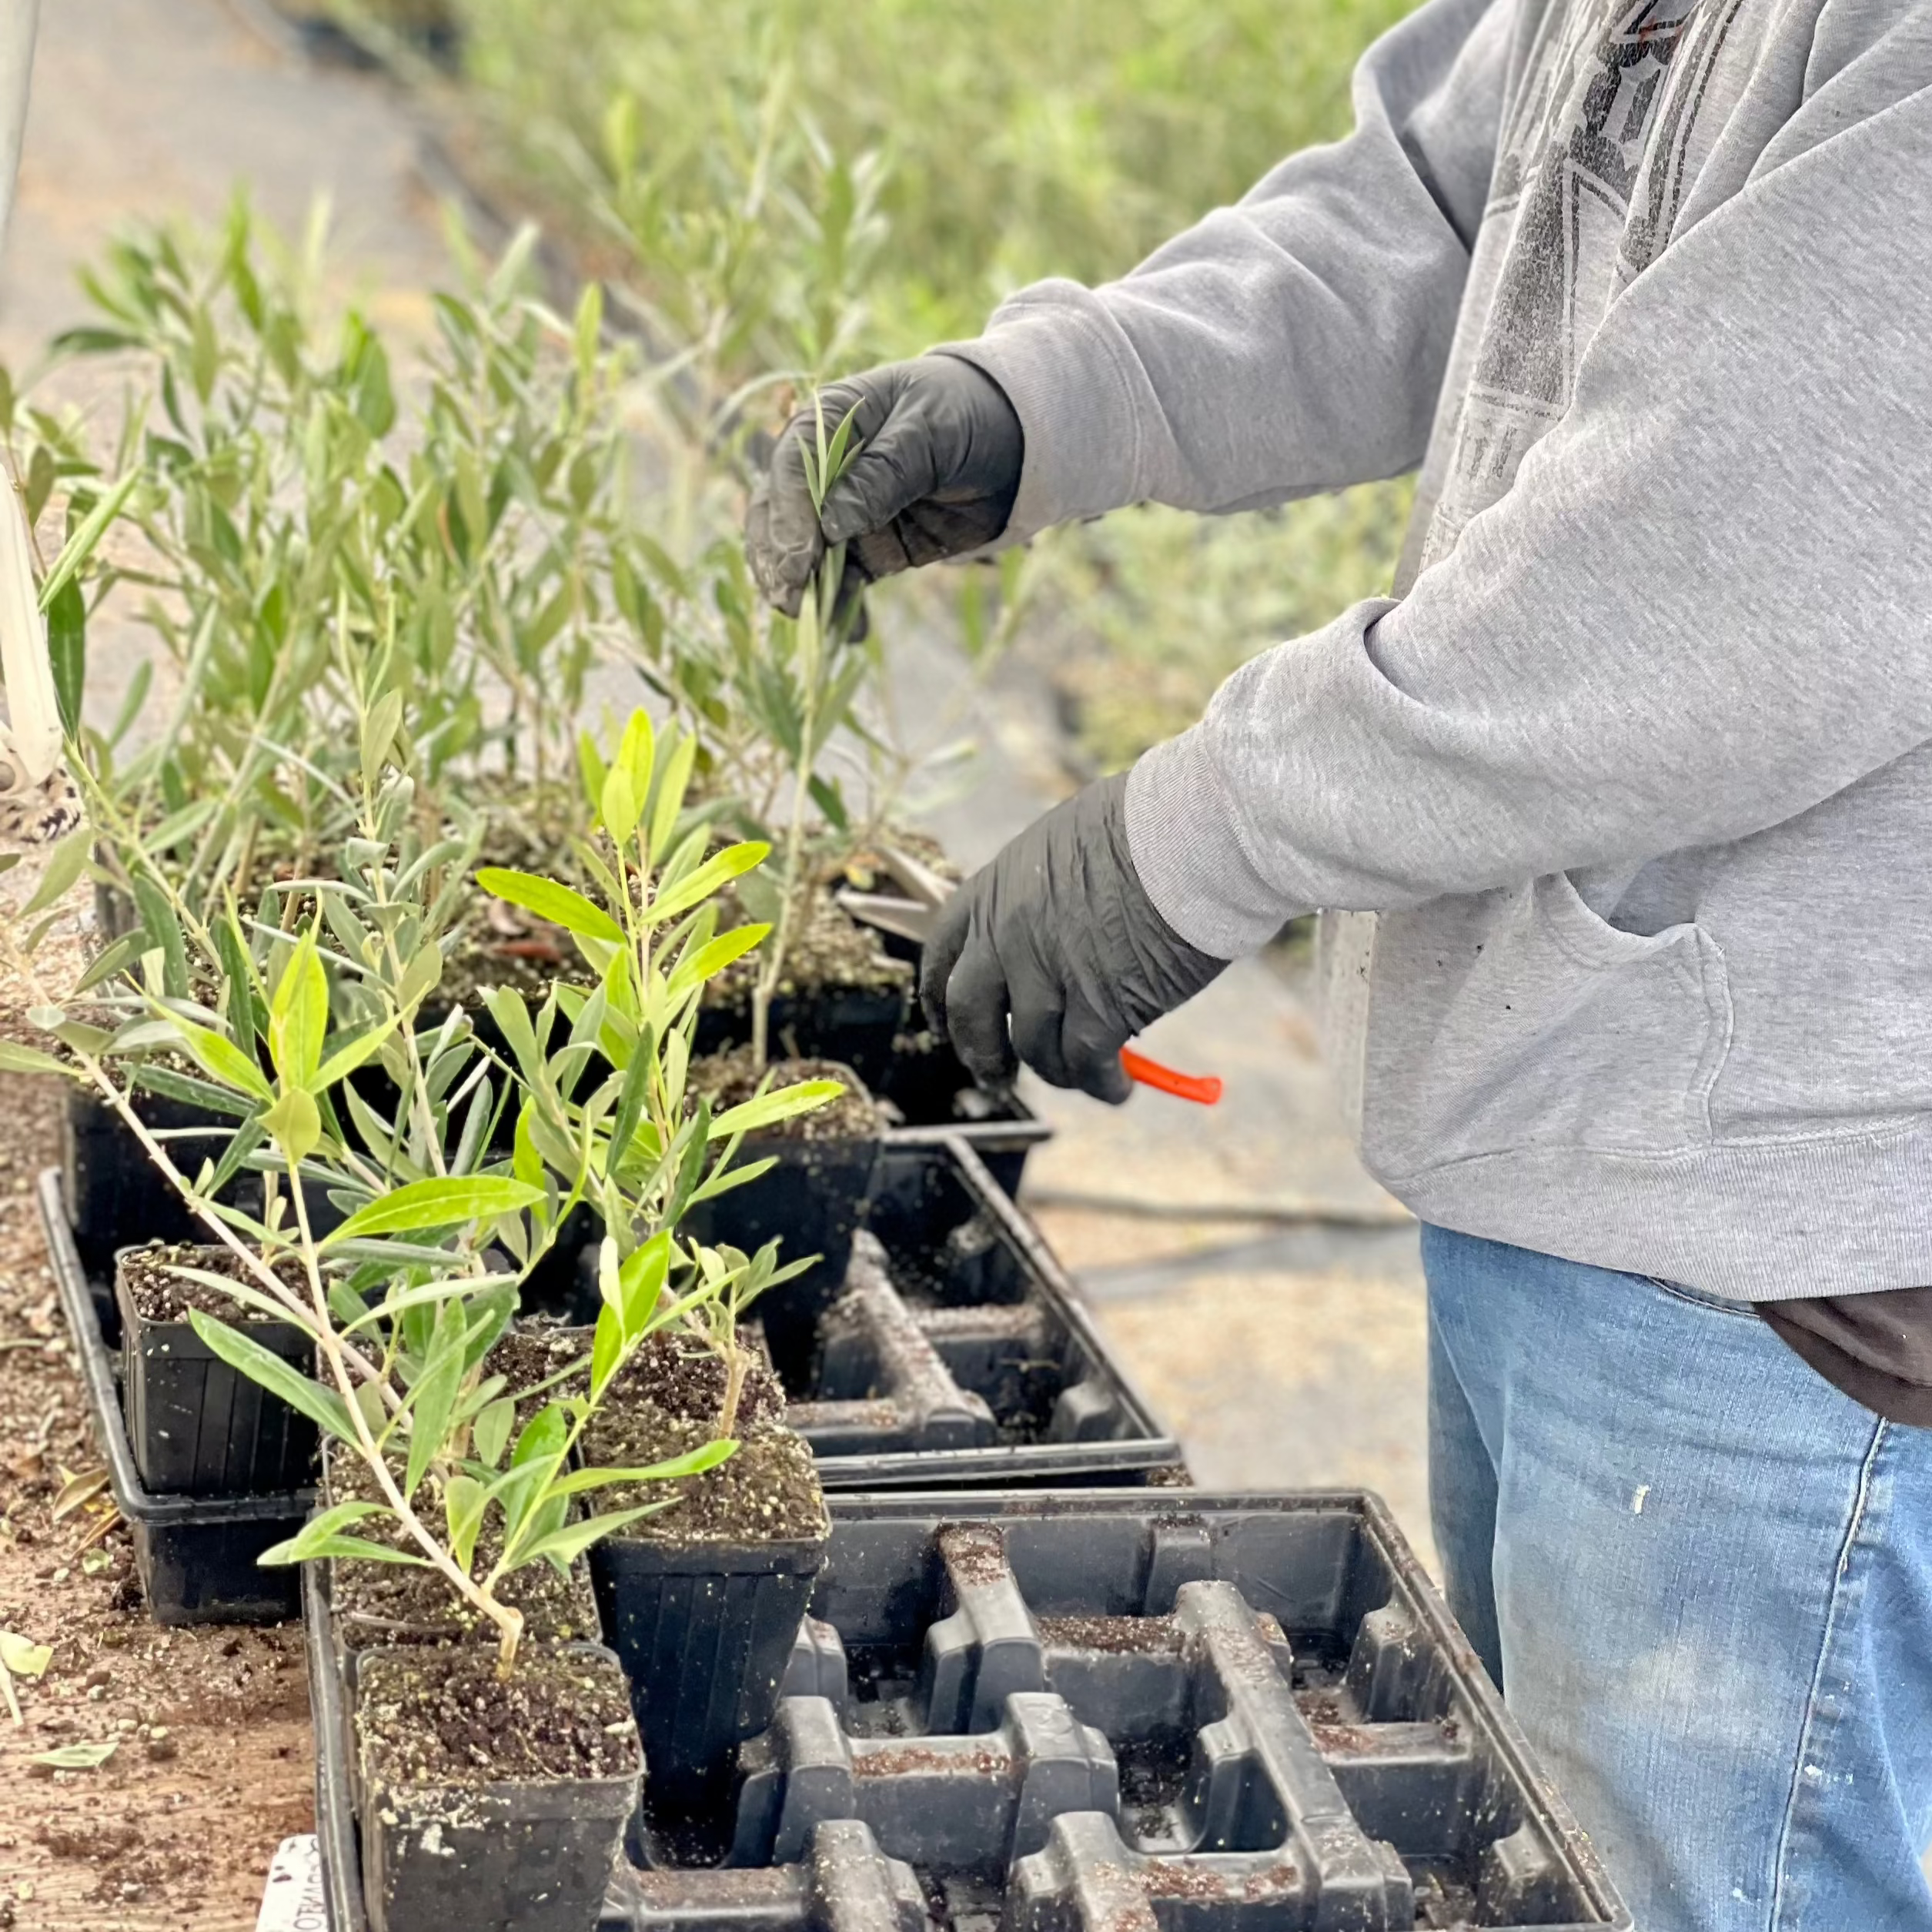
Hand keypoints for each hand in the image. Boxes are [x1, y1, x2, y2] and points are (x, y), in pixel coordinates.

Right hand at [745, 356, 1023, 619]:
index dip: (788, 516)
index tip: (797, 560)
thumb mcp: (931, 433)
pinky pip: (844, 583)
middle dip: (781, 560)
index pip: (792, 468)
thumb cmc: (967, 416)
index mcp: (830, 422)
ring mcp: (844, 514)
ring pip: (806, 557)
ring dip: (806, 591)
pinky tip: (851, 635)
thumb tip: (833, 524)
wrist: (1013, 445)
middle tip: (791, 599)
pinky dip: (843, 609)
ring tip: (814, 623)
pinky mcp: (868, 549)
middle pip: (783, 517)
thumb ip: (884, 473)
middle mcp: (825, 471)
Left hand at [920, 774, 1227, 1102]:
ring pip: (1034, 1048)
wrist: (1196, 835)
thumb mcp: (1069, 842)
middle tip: (996, 1074)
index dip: (940, 994)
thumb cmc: (1151, 823)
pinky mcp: (1098, 1008)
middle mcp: (1010, 936)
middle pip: (972, 1014)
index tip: (946, 1020)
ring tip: (1083, 1077)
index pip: (944, 952)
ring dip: (1057, 1070)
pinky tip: (1119, 1086)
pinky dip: (1102, 1084)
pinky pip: (1086, 1064)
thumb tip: (1057, 927)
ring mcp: (1049, 975)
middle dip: (981, 1052)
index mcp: (997, 889)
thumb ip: (1046, 891)